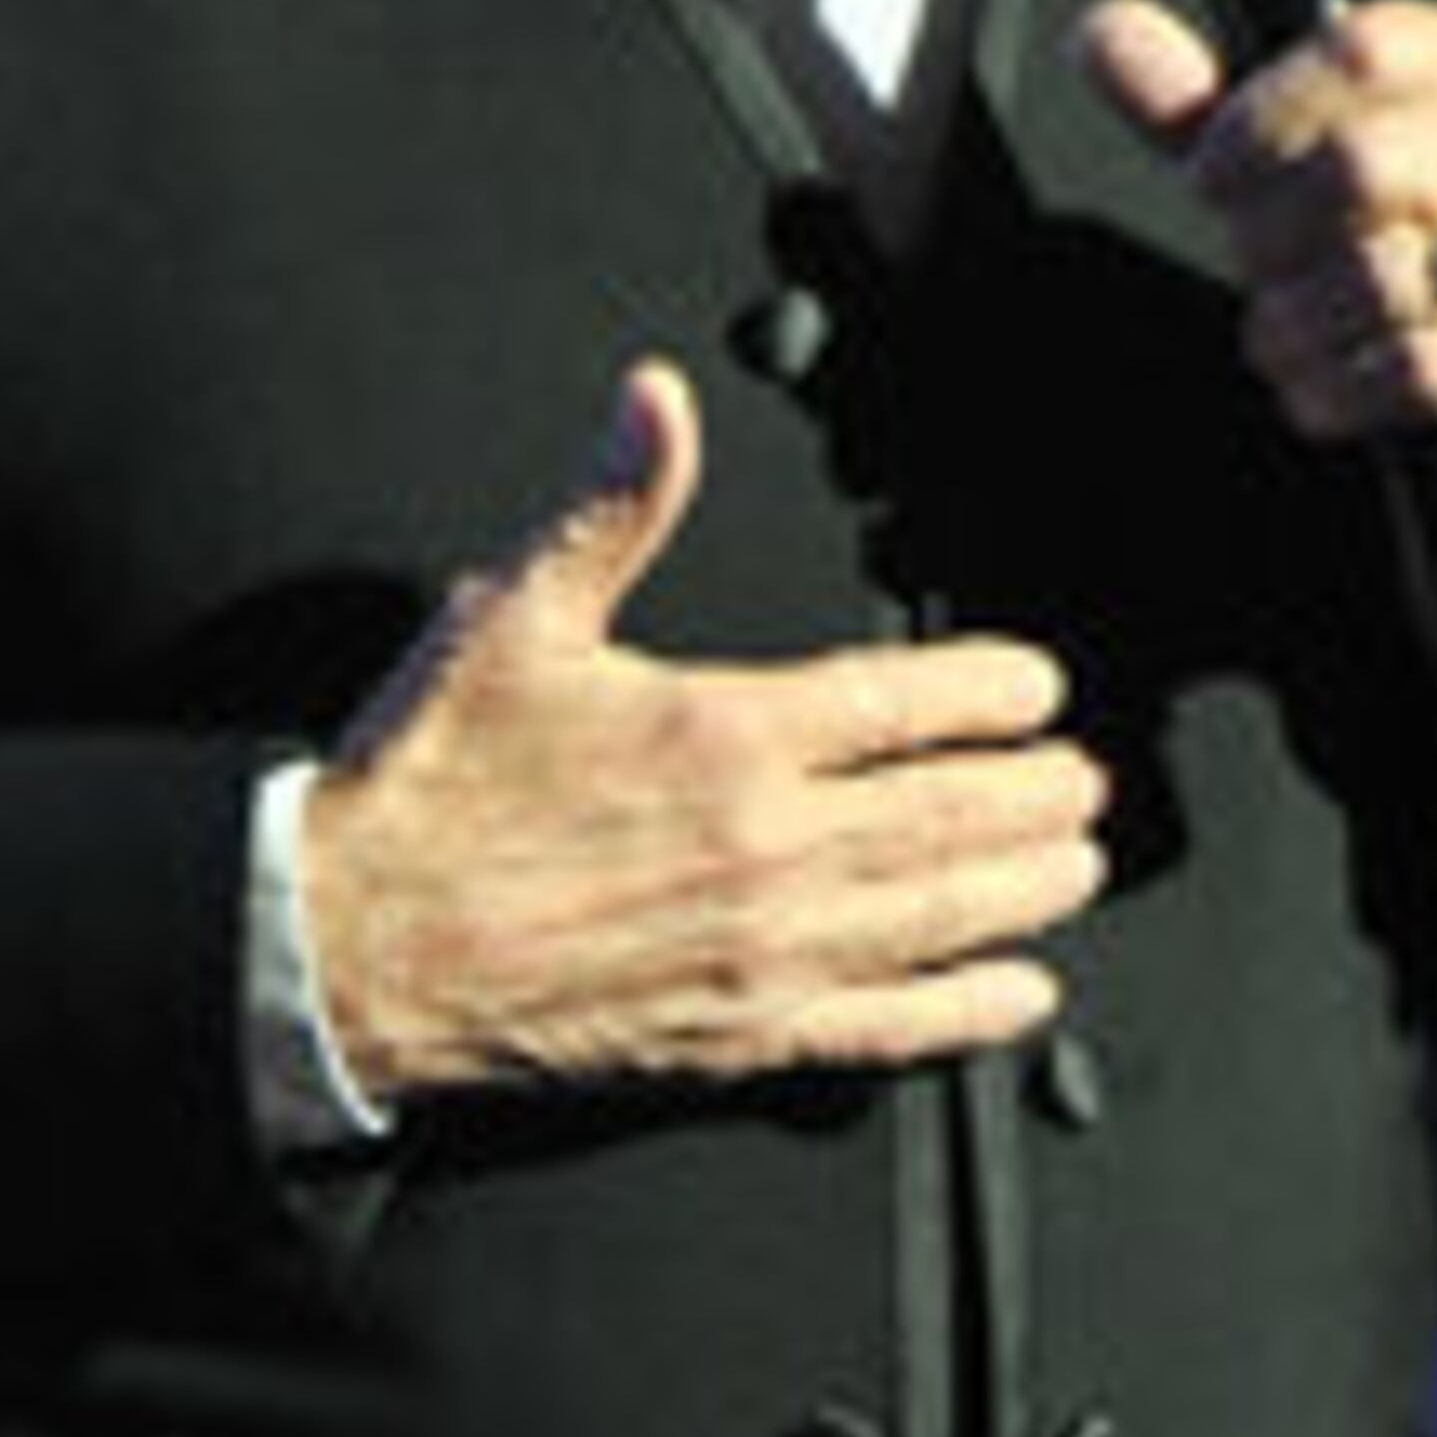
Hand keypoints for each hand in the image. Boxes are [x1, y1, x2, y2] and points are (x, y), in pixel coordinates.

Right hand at [300, 356, 1108, 1106]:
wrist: (352, 946)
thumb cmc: (426, 789)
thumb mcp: (512, 618)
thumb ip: (611, 508)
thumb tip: (656, 400)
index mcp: (726, 731)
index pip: (907, 700)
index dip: (995, 692)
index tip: (1036, 688)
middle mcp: (767, 845)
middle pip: (952, 811)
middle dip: (1038, 793)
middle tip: (1083, 781)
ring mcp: (763, 948)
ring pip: (942, 913)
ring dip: (1027, 887)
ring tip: (1075, 864)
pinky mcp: (738, 1036)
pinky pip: (887, 1028)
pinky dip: (967, 1010)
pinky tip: (1019, 993)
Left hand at [1075, 0, 1436, 457]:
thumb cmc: (1409, 227)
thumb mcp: (1304, 155)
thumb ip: (1199, 103)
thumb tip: (1105, 36)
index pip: (1363, 50)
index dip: (1259, 121)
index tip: (1210, 177)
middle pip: (1363, 168)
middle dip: (1268, 235)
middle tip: (1250, 263)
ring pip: (1386, 280)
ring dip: (1294, 322)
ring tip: (1279, 329)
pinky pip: (1419, 370)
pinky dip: (1338, 388)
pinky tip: (1319, 383)